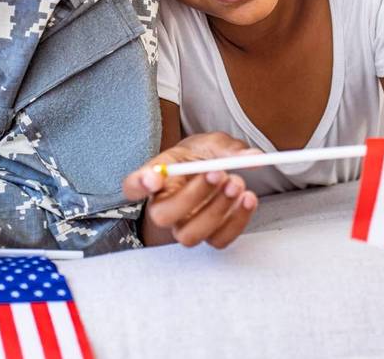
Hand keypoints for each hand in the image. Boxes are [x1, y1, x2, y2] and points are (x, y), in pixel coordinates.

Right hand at [123, 132, 259, 248]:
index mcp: (157, 177)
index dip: (137, 185)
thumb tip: (251, 158)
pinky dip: (237, 221)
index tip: (153, 178)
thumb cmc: (206, 156)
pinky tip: (248, 199)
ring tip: (236, 182)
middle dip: (192, 196)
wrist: (218, 170)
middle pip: (163, 215)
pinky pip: (218, 240)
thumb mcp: (215, 143)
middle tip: (217, 173)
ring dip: (216, 210)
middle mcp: (165, 206)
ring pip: (190, 234)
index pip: (132, 186)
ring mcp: (185, 225)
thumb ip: (229, 149)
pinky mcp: (209, 236)